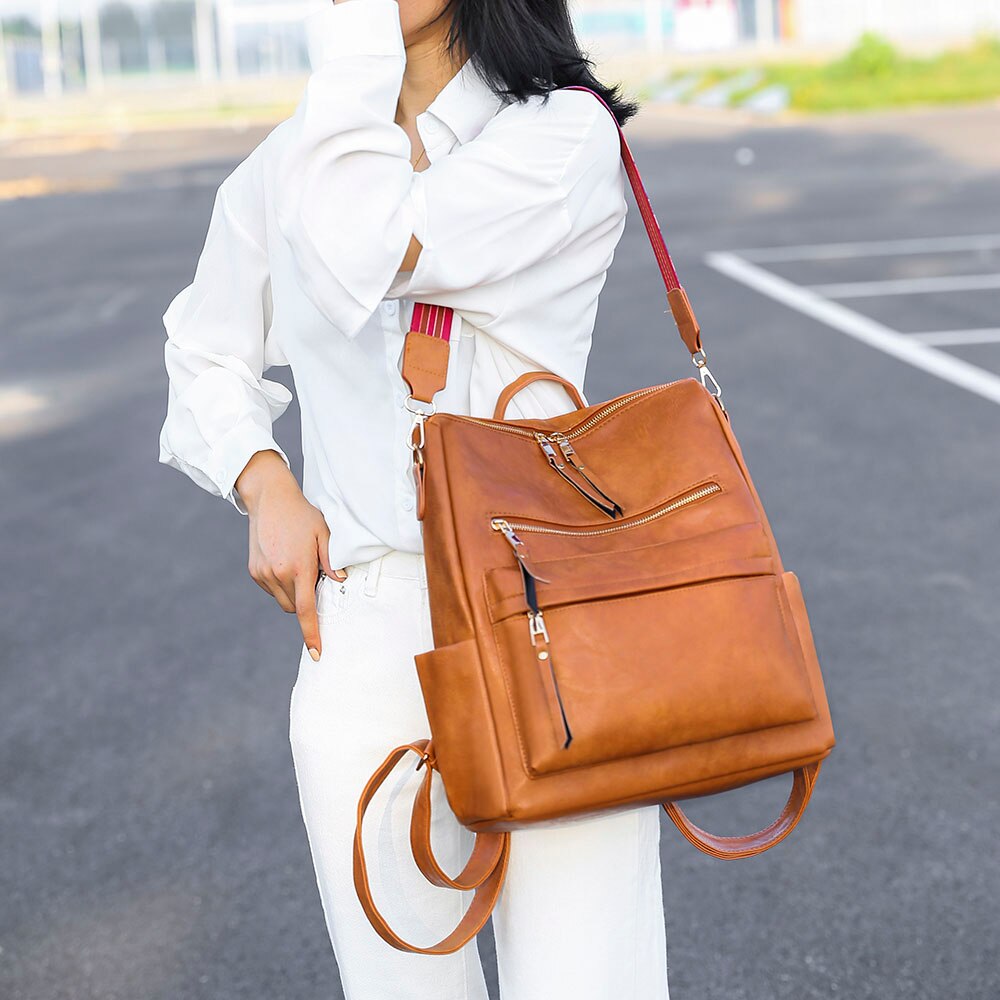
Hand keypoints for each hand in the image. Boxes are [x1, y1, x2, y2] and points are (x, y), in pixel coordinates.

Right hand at [236, 450, 346, 660]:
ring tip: (298, 563)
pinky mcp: (254, 571)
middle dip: (307, 600)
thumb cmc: (302, 515)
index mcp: (298, 568)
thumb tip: (341, 582)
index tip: (317, 653)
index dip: (312, 634)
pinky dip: (281, 584)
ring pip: (284, 601)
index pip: (307, 610)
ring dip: (294, 593)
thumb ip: (332, 560)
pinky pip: (272, 590)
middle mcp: (278, 575)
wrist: (269, 499)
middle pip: (296, 607)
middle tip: (314, 575)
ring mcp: (263, 574)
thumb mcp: (324, 533)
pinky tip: (284, 560)